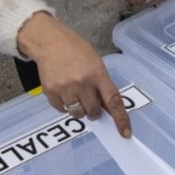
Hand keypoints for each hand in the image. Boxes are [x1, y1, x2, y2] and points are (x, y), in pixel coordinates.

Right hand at [17, 12, 131, 137]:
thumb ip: (102, 84)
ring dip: (79, 109)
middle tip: (89, 99)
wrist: (49, 41)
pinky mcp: (50, 92)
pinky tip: (63, 90)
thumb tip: (108, 109)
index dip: (120, 119)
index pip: (113, 101)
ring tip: (74, 92)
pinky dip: (65, 106)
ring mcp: (65, 88)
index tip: (126, 133)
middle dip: (94, 110)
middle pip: (93, 111)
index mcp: (97, 73)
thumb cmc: (75, 50)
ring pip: (77, 114)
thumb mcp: (95, 62)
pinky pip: (62, 110)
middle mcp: (82, 82)